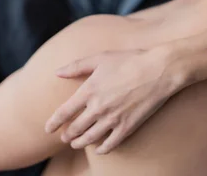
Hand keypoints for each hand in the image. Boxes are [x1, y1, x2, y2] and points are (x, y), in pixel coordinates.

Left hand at [45, 46, 180, 153]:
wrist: (158, 69)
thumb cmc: (129, 59)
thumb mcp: (101, 57)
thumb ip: (77, 66)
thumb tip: (57, 72)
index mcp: (89, 90)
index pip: (64, 113)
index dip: (53, 123)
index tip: (48, 129)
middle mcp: (98, 107)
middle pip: (75, 129)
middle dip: (67, 135)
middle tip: (65, 137)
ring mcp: (113, 119)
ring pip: (89, 139)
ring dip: (80, 143)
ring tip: (77, 143)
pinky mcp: (127, 127)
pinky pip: (109, 145)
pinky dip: (101, 149)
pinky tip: (99, 148)